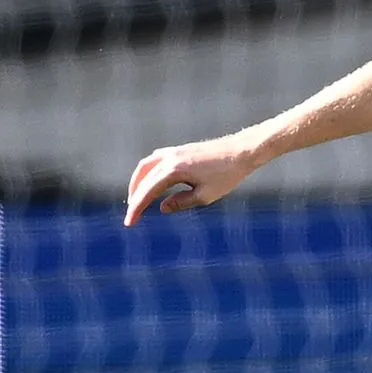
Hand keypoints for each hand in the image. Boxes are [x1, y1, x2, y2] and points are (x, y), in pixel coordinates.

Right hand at [124, 134, 262, 225]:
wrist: (242, 151)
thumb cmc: (227, 175)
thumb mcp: (205, 196)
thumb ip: (181, 203)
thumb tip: (161, 207)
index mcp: (173, 170)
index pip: (147, 191)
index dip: (136, 208)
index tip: (129, 223)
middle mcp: (169, 157)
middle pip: (142, 178)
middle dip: (134, 197)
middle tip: (132, 214)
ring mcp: (174, 151)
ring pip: (146, 166)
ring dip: (138, 183)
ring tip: (136, 199)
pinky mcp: (180, 150)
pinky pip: (155, 160)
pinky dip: (148, 172)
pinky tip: (151, 181)